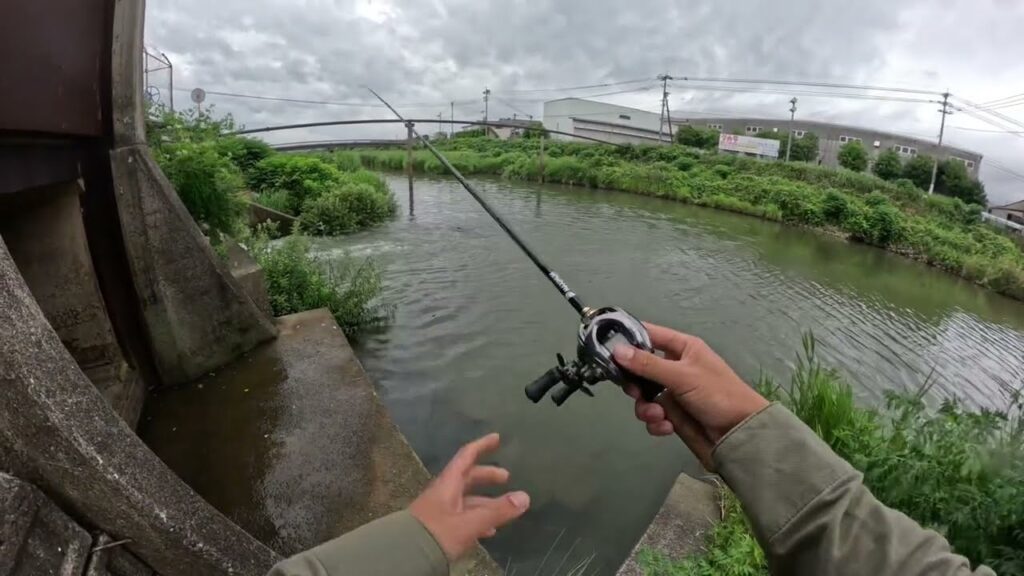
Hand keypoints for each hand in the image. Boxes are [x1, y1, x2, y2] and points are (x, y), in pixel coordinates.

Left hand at [409, 433, 529, 560]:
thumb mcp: (469, 523)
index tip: (496, 438)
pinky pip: (462, 516)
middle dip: (487, 476)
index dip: (482, 446)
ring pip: (466, 500)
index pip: (466, 457)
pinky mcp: (438, 527)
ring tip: (504, 509)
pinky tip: (489, 530)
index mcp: (448, 484)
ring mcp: (439, 510)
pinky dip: (477, 518)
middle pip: (467, 478)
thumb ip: (496, 511)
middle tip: (506, 478)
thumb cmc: (437, 534)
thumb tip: (524, 497)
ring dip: (485, 501)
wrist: (404, 556)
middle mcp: (443, 493)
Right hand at [613, 323, 768, 468]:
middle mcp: (675, 367)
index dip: (628, 339)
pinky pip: (652, 415)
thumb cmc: (717, 394)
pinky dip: (656, 422)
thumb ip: (648, 364)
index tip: (605, 348)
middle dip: (635, 383)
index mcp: (682, 348)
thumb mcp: (682, 376)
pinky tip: (666, 427)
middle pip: (640, 368)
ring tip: (658, 415)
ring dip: (646, 407)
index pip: (648, 334)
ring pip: (644, 395)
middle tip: (634, 392)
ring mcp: (673, 392)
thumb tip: (616, 350)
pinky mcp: (673, 414)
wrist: (740, 434)